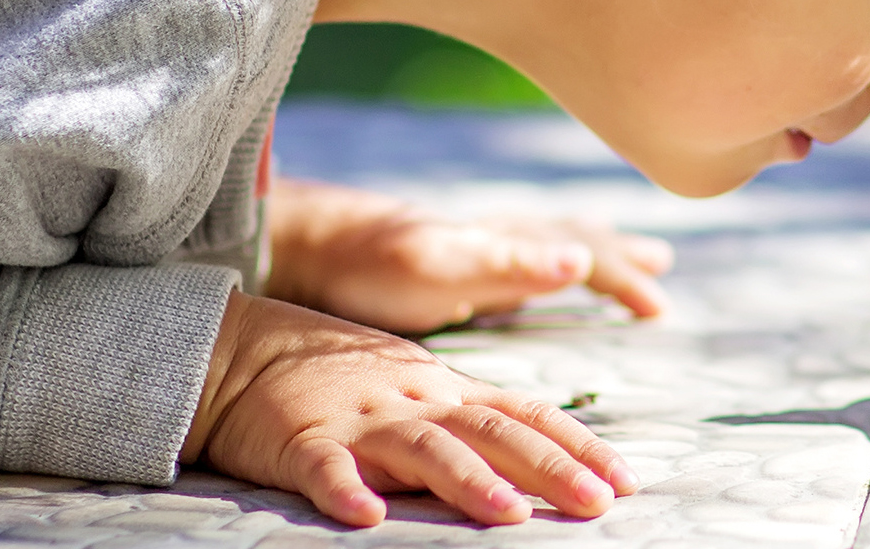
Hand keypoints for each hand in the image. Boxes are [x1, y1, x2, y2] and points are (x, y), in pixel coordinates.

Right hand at [180, 291, 640, 525]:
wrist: (243, 352)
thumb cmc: (338, 380)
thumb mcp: (416, 389)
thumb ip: (471, 419)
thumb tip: (541, 458)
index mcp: (444, 389)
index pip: (525, 412)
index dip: (578, 444)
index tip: (625, 481)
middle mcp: (413, 400)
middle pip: (492, 430)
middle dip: (550, 467)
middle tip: (599, 503)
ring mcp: (358, 420)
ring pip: (421, 448)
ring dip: (468, 481)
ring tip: (511, 515)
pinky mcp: (300, 441)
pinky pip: (324, 467)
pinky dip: (345, 489)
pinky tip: (366, 517)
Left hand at [261, 177, 672, 333]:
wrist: (305, 247)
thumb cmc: (366, 262)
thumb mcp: (437, 267)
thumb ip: (508, 263)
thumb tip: (581, 256)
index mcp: (503, 238)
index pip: (581, 253)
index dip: (621, 278)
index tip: (658, 308)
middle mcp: (496, 236)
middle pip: (574, 239)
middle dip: (619, 254)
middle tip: (661, 266)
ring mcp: (474, 247)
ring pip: (551, 242)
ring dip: (592, 250)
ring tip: (626, 254)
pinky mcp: (452, 265)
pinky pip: (523, 257)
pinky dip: (554, 258)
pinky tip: (546, 270)